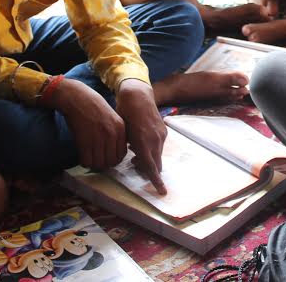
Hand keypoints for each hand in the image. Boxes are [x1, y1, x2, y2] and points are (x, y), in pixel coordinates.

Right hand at [53, 78, 126, 170]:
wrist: (77, 97)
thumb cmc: (93, 106)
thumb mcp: (112, 117)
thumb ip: (116, 132)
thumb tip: (114, 151)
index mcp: (120, 128)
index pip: (121, 154)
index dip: (114, 160)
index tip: (107, 158)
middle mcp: (111, 134)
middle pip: (111, 161)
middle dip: (104, 164)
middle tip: (97, 161)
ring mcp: (98, 138)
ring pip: (99, 164)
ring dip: (94, 164)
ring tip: (90, 159)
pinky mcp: (84, 141)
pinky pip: (87, 161)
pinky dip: (85, 162)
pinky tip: (83, 156)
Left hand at [115, 79, 167, 194]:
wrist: (137, 94)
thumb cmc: (124, 113)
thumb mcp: (122, 133)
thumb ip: (129, 147)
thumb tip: (133, 158)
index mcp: (143, 143)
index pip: (151, 167)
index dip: (156, 181)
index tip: (162, 192)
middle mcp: (155, 140)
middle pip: (156, 164)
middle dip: (148, 169)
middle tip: (133, 163)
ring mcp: (161, 135)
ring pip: (157, 155)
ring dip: (148, 158)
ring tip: (134, 150)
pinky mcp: (163, 130)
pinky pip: (159, 145)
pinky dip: (151, 148)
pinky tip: (140, 140)